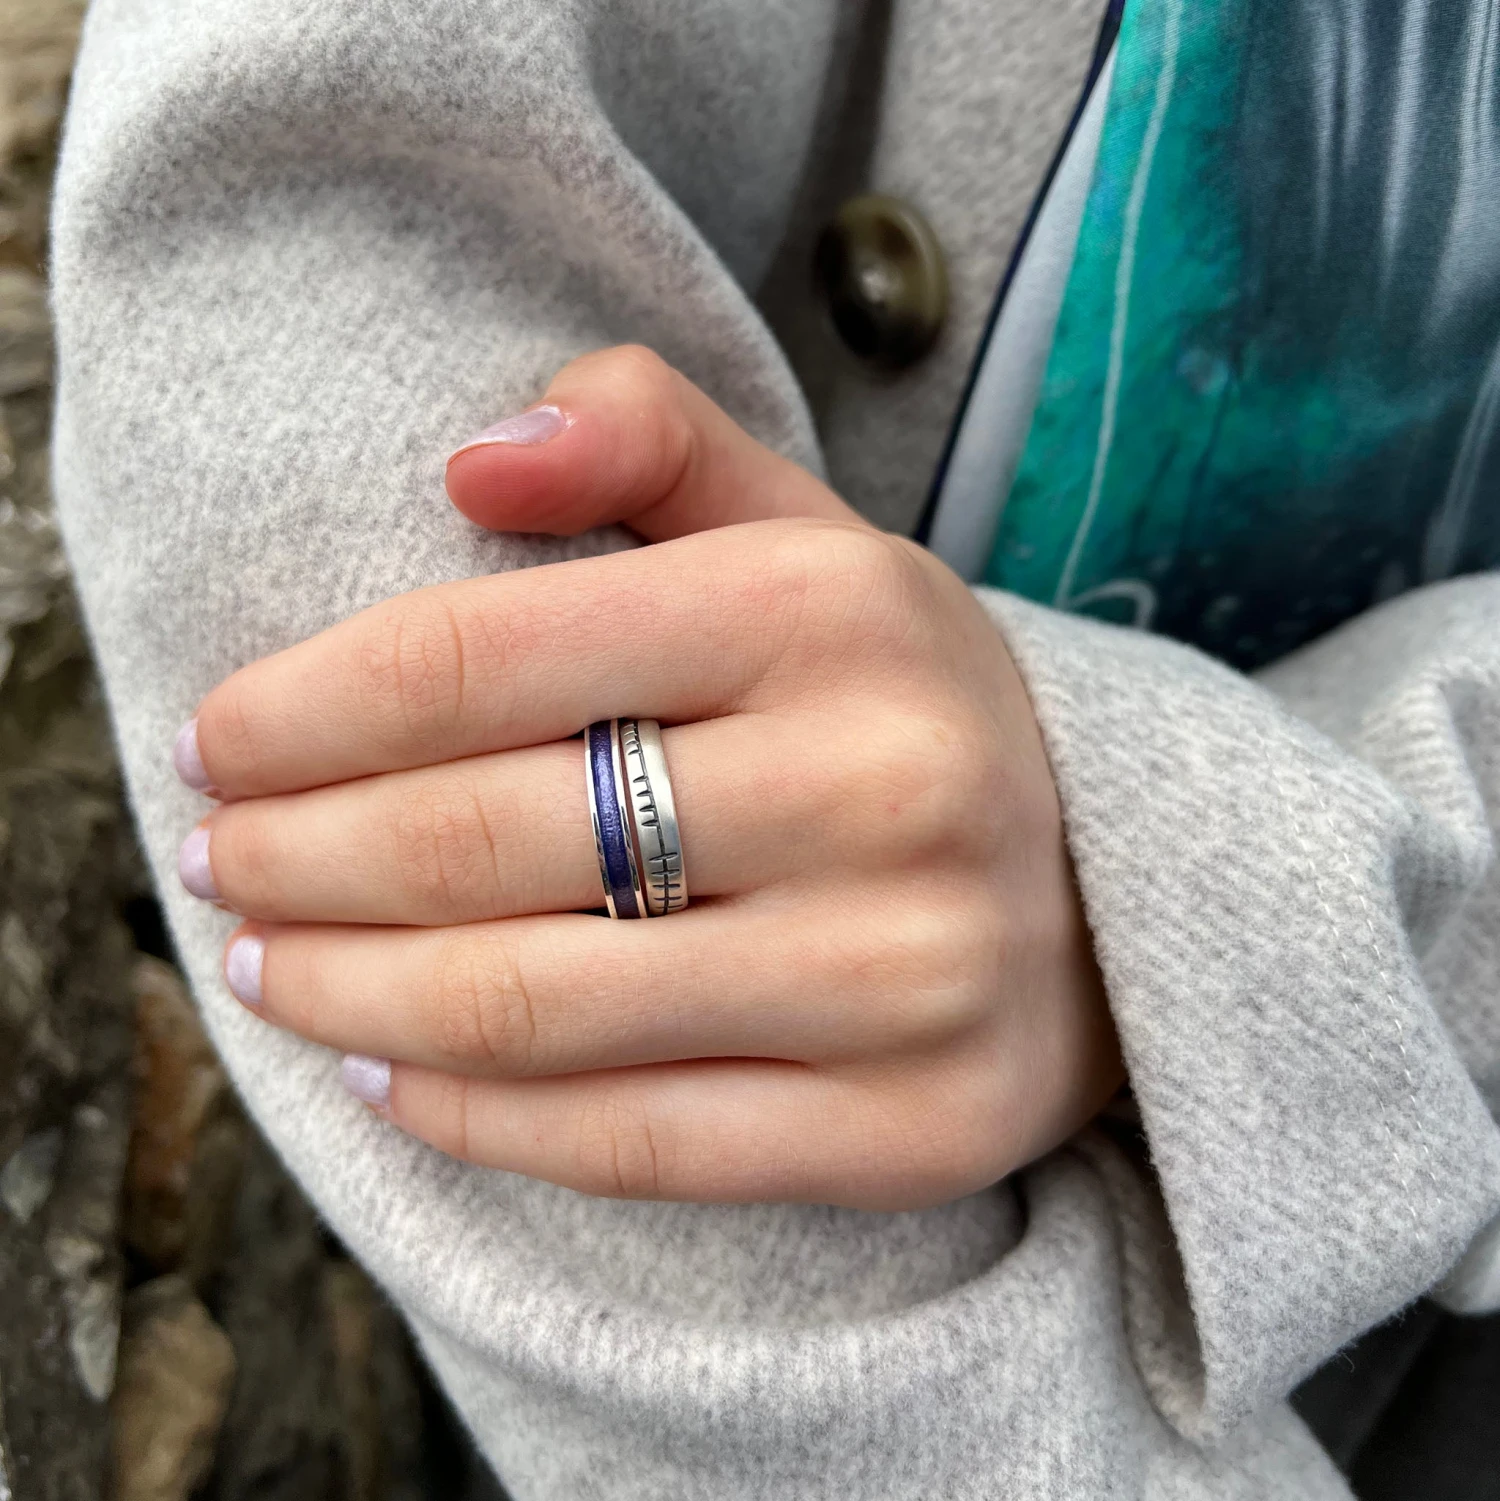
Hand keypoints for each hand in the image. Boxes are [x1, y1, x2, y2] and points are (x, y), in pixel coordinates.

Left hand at [175, 346, 1120, 1210]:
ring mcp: (903, 975)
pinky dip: (469, 1119)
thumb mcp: (804, 536)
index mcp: (831, 610)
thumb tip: (470, 459)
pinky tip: (388, 1079)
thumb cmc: (897, 704)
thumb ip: (651, 436)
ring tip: (266, 971)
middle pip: (484, 840)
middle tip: (219, 863)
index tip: (220, 741)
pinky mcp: (906, 1126)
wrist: (1102, 892)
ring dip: (348, 995)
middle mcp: (881, 787)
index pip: (486, 655)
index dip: (307, 706)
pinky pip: (629, 1144)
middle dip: (297, 858)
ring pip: (534, 1007)